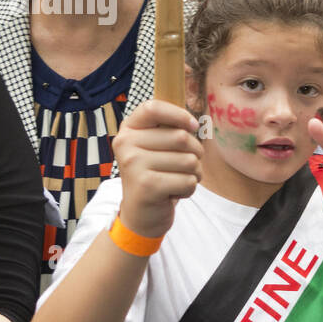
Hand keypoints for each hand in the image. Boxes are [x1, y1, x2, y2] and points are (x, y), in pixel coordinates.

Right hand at [111, 99, 202, 238]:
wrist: (141, 214)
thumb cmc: (155, 175)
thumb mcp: (156, 147)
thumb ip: (170, 129)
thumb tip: (196, 121)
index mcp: (129, 129)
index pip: (153, 108)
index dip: (179, 115)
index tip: (194, 126)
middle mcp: (126, 143)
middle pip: (181, 137)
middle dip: (196, 153)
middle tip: (185, 166)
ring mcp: (134, 165)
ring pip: (189, 161)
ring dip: (194, 173)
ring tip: (178, 180)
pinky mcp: (147, 186)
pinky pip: (188, 181)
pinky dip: (189, 189)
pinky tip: (174, 193)